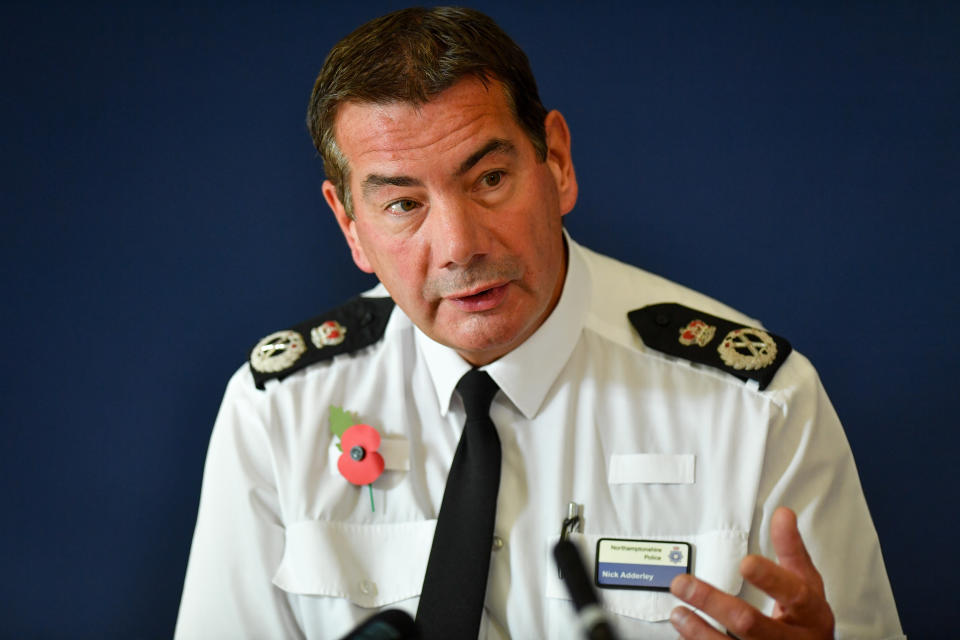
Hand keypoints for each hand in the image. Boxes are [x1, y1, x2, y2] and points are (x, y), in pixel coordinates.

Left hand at [669, 507, 834, 638]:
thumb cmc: (806, 619)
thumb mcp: (806, 584)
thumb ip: (791, 551)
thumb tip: (782, 514)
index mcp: (810, 614)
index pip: (794, 594)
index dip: (771, 579)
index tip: (746, 562)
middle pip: (750, 623)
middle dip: (713, 603)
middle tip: (683, 584)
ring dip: (698, 631)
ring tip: (677, 612)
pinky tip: (684, 633)